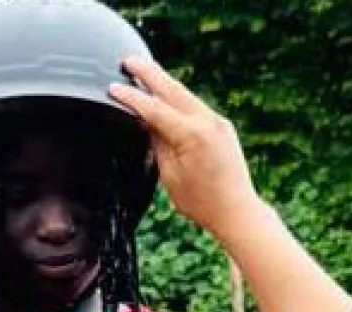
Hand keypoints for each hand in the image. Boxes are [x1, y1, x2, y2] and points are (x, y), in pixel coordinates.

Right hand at [110, 57, 268, 242]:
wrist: (237, 211)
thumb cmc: (201, 202)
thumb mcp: (170, 174)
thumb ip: (157, 143)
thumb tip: (146, 121)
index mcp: (191, 135)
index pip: (154, 109)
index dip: (131, 98)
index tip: (113, 88)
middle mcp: (207, 122)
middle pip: (172, 89)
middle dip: (149, 73)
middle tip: (129, 61)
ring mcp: (217, 122)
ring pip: (185, 94)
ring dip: (164, 82)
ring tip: (146, 71)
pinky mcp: (222, 126)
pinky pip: (196, 105)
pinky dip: (178, 97)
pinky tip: (167, 94)